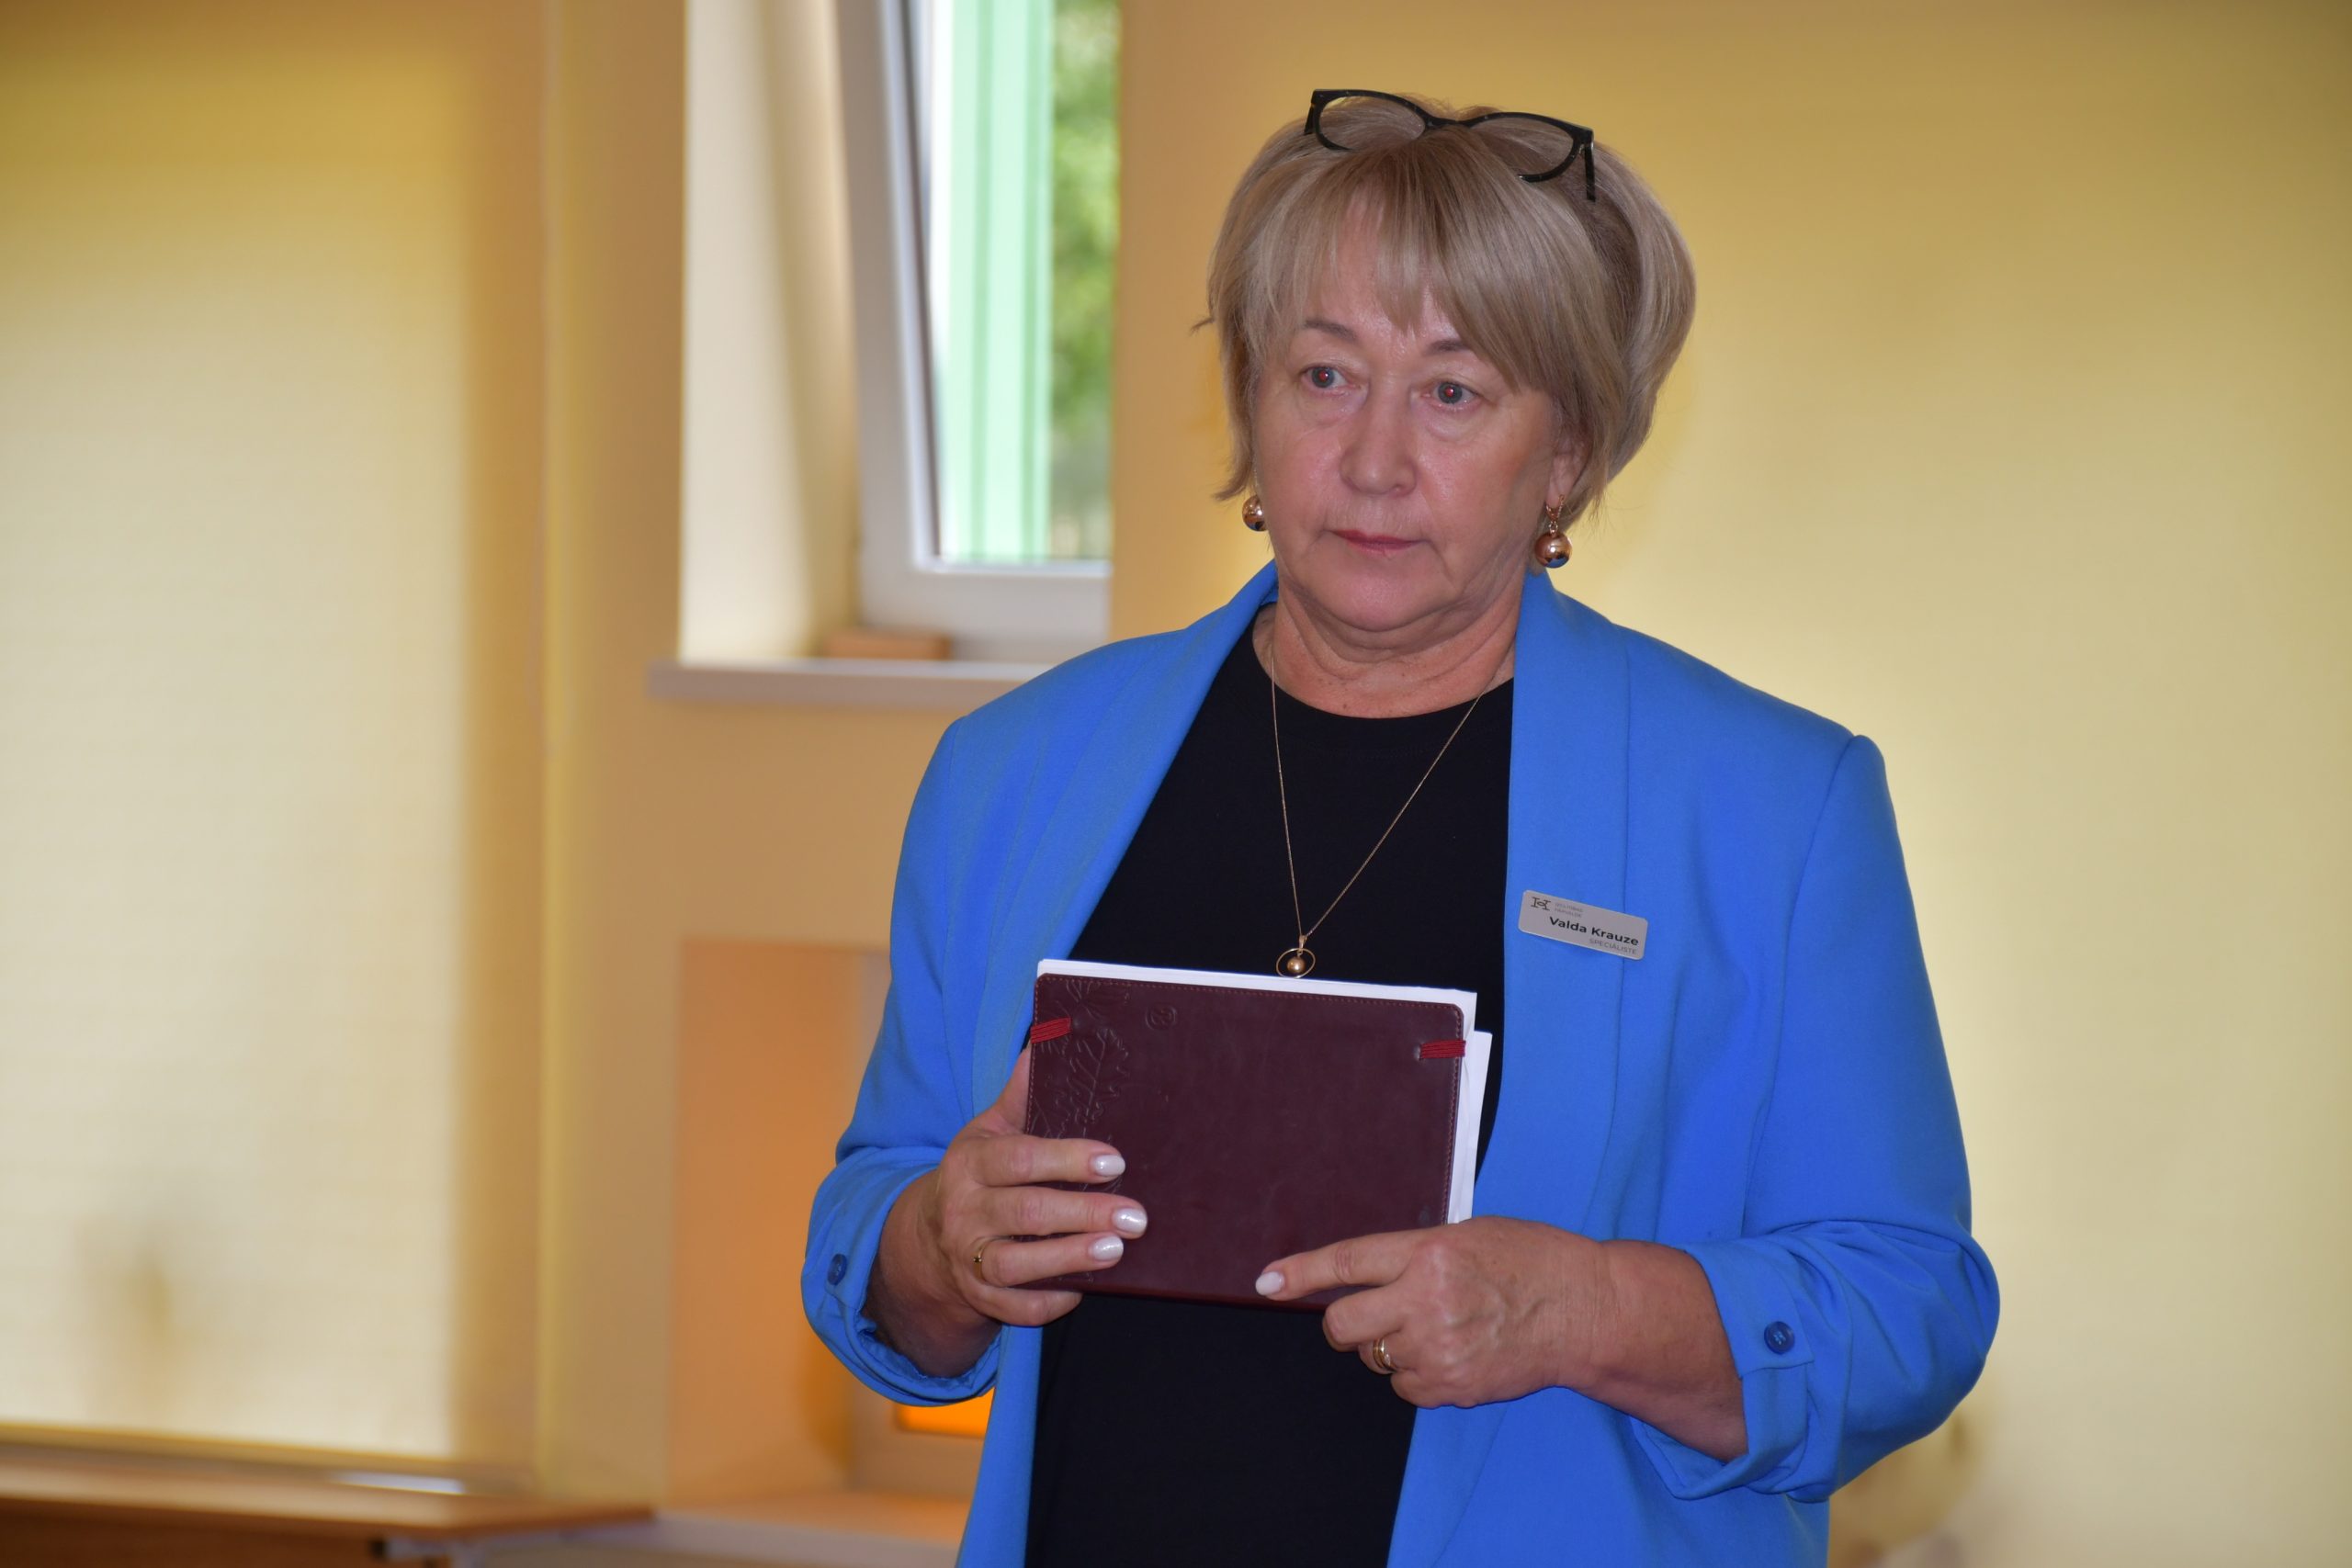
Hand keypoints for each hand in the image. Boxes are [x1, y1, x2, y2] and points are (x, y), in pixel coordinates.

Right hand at [866, 1050, 1146, 1373]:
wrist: (924, 1240)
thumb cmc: (976, 1176)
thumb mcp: (988, 1131)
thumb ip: (1020, 1095)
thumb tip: (1047, 1040)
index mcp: (970, 1163)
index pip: (1019, 1159)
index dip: (1066, 1159)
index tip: (1114, 1161)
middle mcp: (964, 1212)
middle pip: (1025, 1213)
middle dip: (1082, 1214)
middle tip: (1134, 1216)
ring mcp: (967, 1259)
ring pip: (1016, 1265)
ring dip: (1068, 1259)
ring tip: (1115, 1250)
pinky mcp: (978, 1298)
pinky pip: (1012, 1308)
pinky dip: (1046, 1303)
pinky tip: (1082, 1290)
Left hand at [1255, 1217, 1611, 1408]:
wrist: (1584, 1310)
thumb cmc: (1530, 1262)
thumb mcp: (1468, 1236)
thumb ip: (1414, 1256)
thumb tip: (1365, 1277)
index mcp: (1428, 1252)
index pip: (1347, 1263)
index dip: (1300, 1273)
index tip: (1266, 1283)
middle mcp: (1425, 1299)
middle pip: (1344, 1326)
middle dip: (1346, 1325)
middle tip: (1372, 1318)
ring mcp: (1438, 1347)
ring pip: (1375, 1358)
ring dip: (1393, 1346)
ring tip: (1442, 1328)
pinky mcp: (1452, 1385)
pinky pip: (1404, 1387)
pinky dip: (1417, 1375)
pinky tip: (1453, 1354)